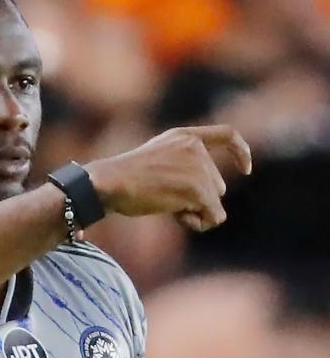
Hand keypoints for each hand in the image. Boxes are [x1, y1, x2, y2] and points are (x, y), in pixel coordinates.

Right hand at [86, 125, 251, 233]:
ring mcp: (198, 169)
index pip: (228, 135)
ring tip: (169, 207)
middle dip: (199, 199)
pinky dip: (199, 223)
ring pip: (215, 201)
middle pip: (217, 184)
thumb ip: (181, 163)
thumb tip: (208, 194)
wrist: (112, 182)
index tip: (246, 169)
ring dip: (196, 211)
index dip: (241, 152)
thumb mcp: (156, 158)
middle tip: (171, 203)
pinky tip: (178, 217)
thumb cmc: (125, 178)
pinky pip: (214, 216)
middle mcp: (196, 149)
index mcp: (185, 136)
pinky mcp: (198, 190)